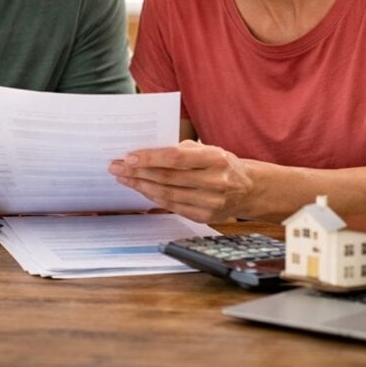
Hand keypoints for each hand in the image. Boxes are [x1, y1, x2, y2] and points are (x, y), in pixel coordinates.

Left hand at [108, 140, 252, 222]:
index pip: (175, 157)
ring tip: (124, 179)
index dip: (150, 158)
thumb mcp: (209, 149)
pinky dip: (154, 198)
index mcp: (215, 159)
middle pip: (167, 177)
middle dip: (138, 172)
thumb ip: (182, 150)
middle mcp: (214, 182)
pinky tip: (141, 190)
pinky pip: (172, 206)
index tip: (129, 157)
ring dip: (141, 186)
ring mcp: (210, 202)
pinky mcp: (204, 217)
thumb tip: (148, 153)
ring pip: (167, 194)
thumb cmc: (223, 164)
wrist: (248, 190)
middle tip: (117, 167)